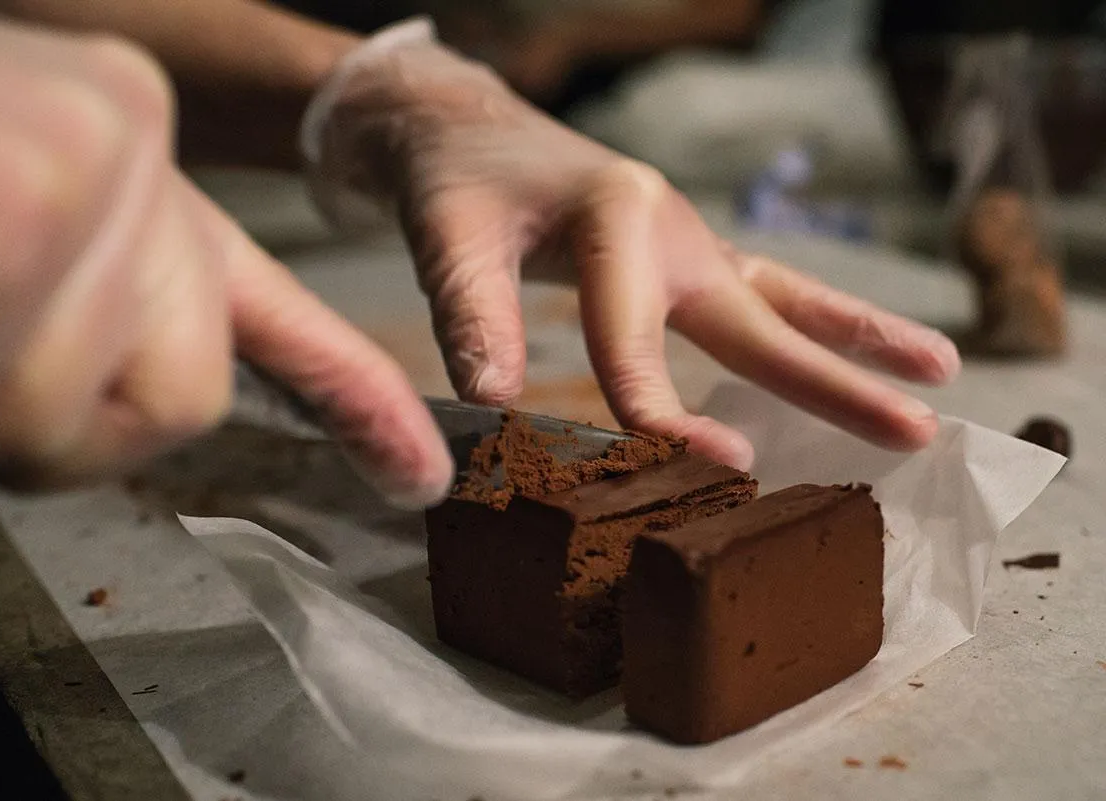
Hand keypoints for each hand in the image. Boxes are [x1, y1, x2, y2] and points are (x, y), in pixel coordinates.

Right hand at [0, 2, 451, 505]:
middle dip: (42, 415)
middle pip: (170, 405)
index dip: (352, 400)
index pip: (271, 315)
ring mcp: (87, 166)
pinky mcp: (15, 199)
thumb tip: (149, 420)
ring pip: (66, 421)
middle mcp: (133, 149)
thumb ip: (87, 318)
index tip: (418, 473)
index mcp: (129, 161)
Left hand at [305, 23, 960, 469]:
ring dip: (859, 340)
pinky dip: (813, 327)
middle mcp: (672, 227)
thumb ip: (471, 318)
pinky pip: (761, 296)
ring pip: (784, 298)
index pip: (636, 337)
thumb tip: (492, 403)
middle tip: (916, 428)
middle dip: (835, 379)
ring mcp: (687, 243)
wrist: (464, 129)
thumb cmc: (459, 183)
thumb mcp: (450, 239)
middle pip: (761, 315)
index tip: (712, 472)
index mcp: (619, 216)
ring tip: (943, 372)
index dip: (663, 412)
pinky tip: (861, 352)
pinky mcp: (683, 259)